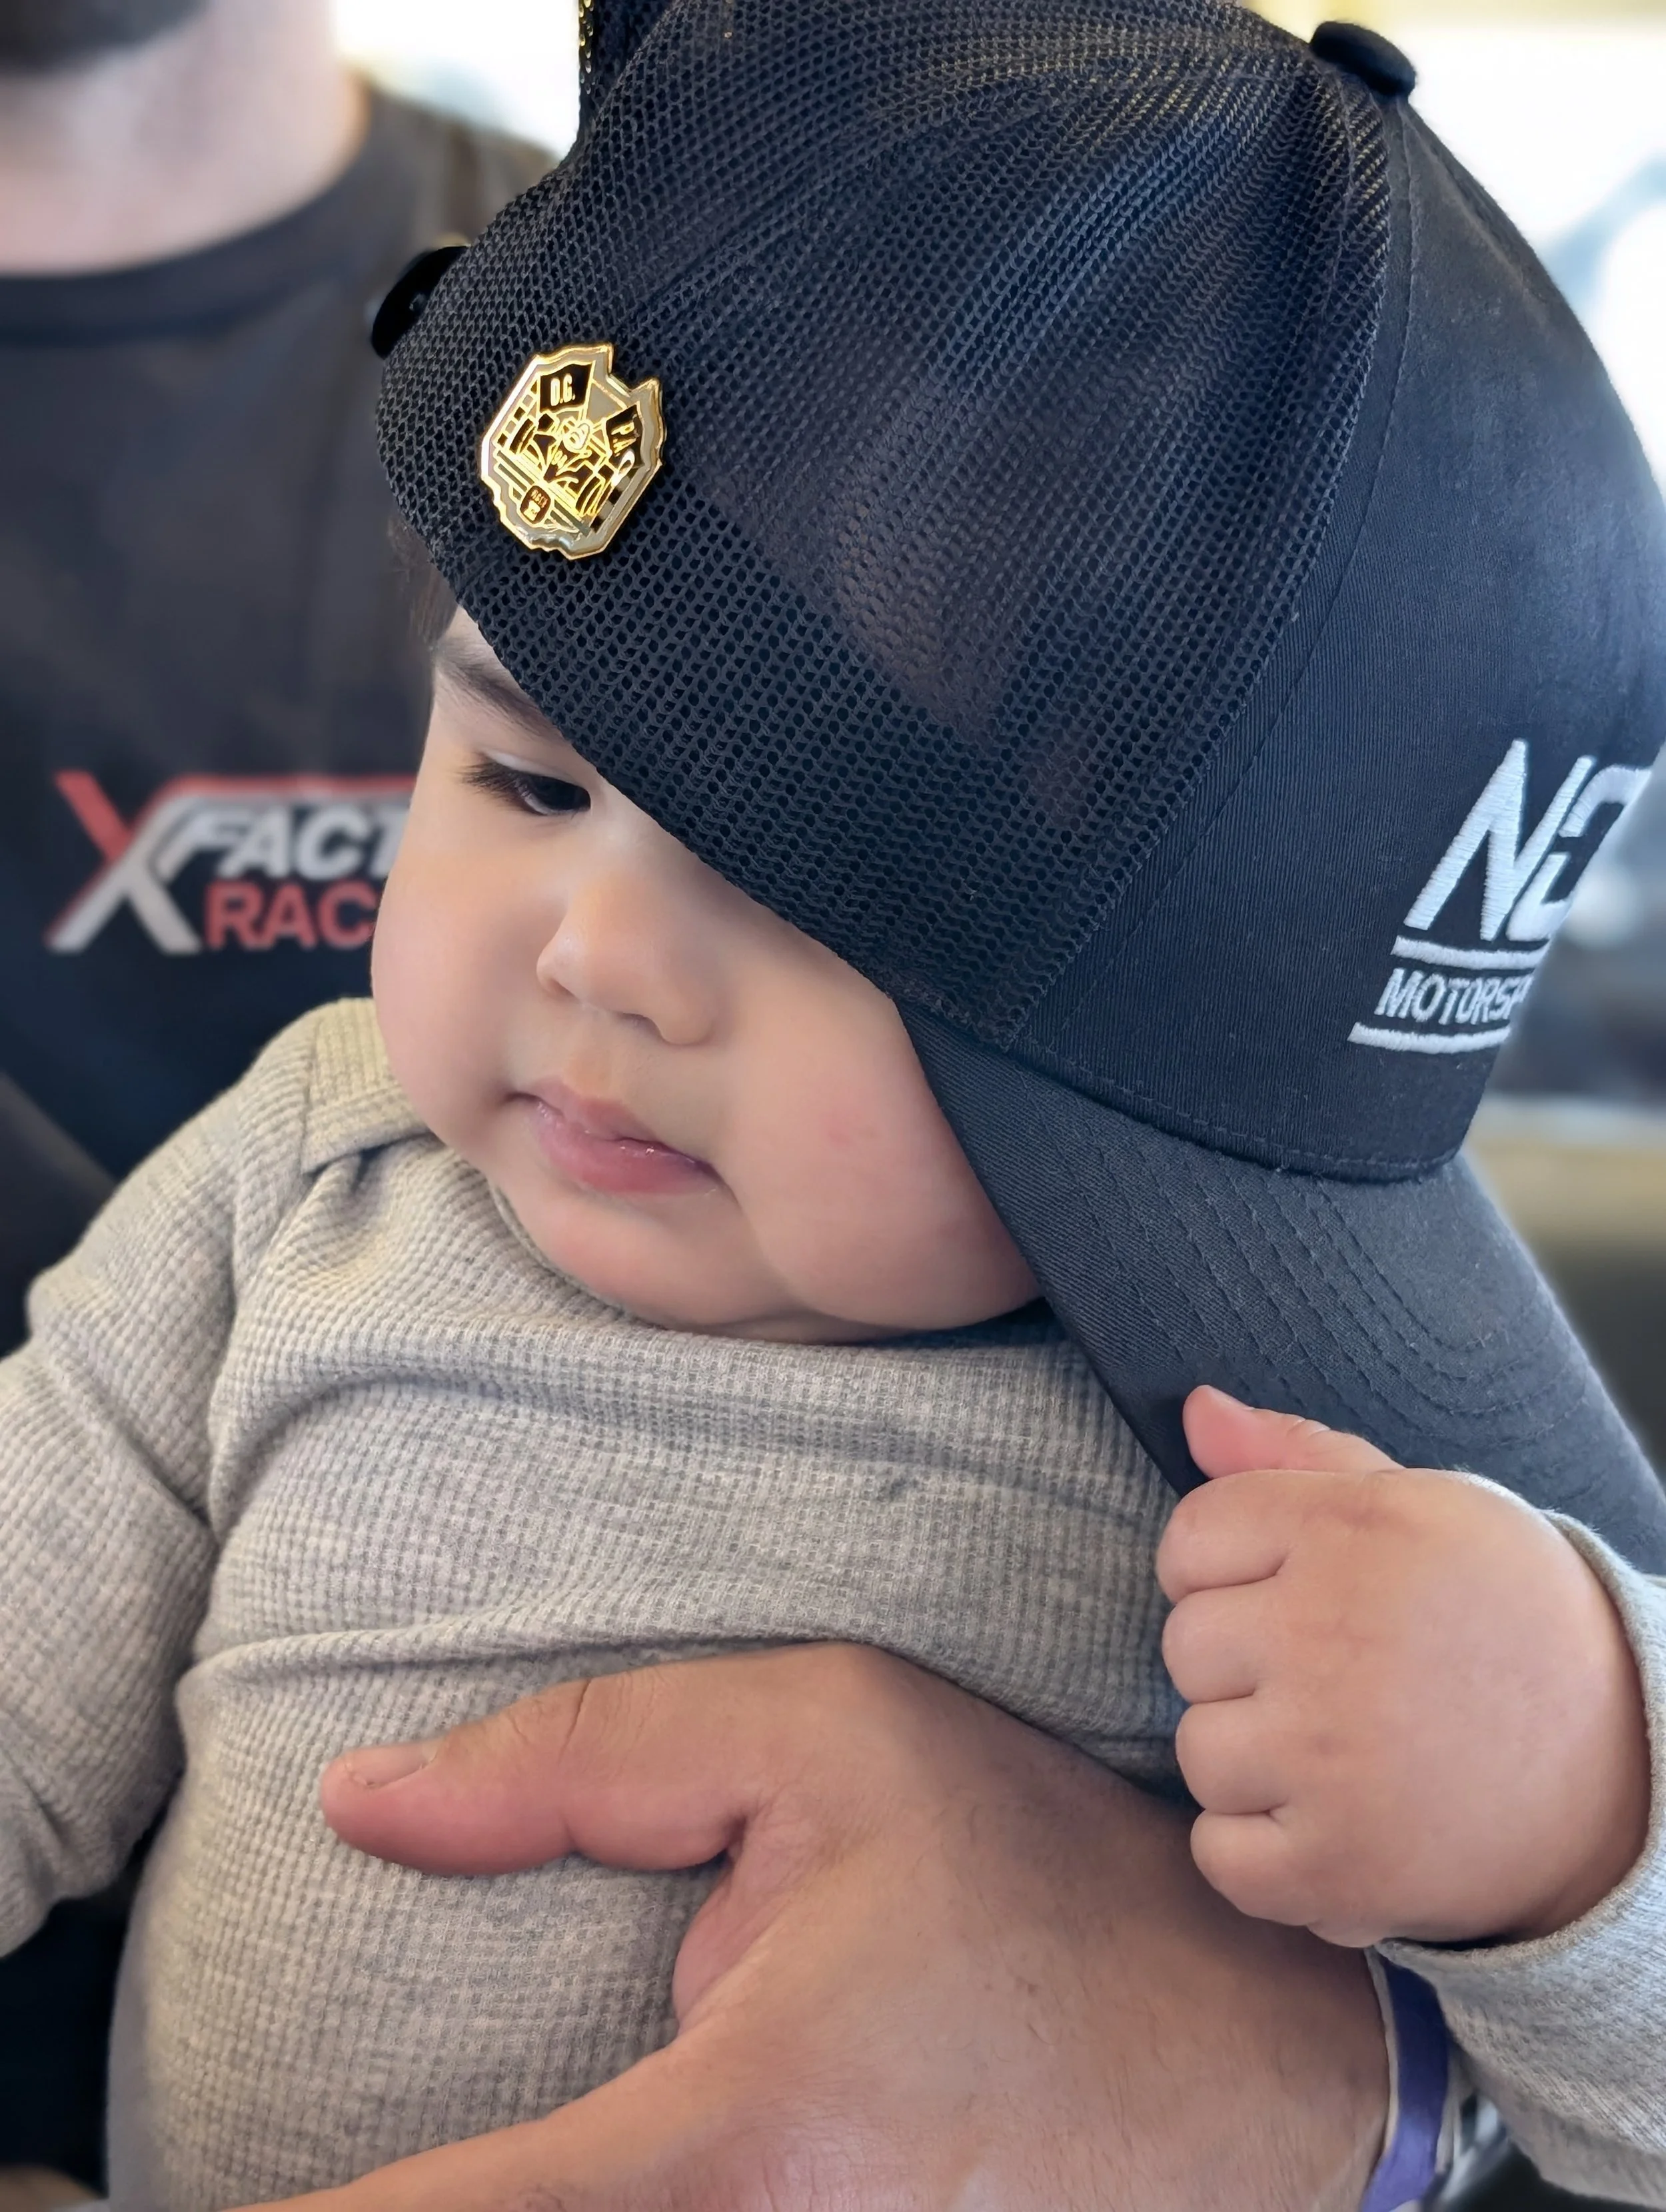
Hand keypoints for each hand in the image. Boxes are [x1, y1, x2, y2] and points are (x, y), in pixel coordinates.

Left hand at [241, 1646, 1385, 2210]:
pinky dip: (581, 2202)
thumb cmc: (1039, 1880)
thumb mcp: (829, 1736)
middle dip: (378, 2202)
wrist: (1245, 2059)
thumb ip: (580, 1762)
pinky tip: (594, 2145)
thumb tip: (363, 1800)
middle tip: (251, 2132)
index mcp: (724, 2144)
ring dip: (498, 2191)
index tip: (120, 2200)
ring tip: (441, 2115)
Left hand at [1159, 1388, 1651, 1948]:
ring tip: (1342, 1750)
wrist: (1627, 1764)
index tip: (1286, 1595)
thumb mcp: (1422, 1508)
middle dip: (1242, 1664)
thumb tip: (1195, 1408)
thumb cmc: (1505, 1618)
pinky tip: (1328, 1822)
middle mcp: (1330, 1636)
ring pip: (1197, 1751)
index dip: (1224, 1570)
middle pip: (1185, 1646)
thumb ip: (1296, 1456)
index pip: (1190, 1538)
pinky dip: (1261, 1854)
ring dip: (1253, 1760)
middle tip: (1334, 1678)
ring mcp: (1329, 1759)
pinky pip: (1221, 1855)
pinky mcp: (1339, 1866)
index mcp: (1349, 1532)